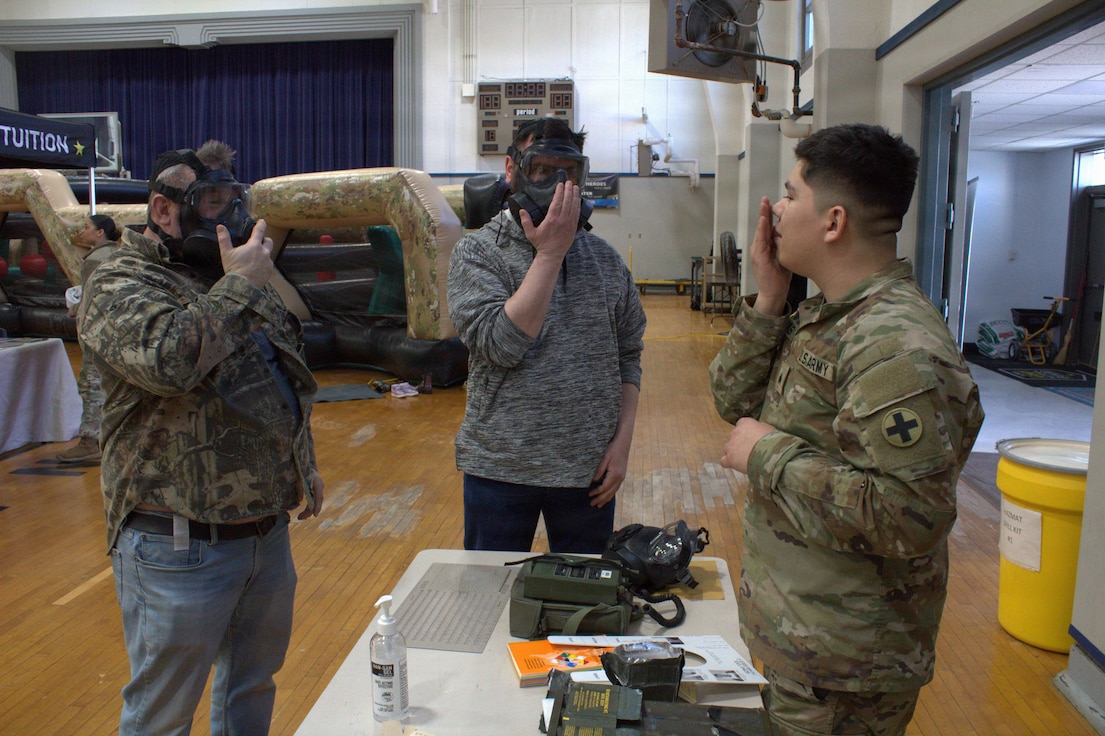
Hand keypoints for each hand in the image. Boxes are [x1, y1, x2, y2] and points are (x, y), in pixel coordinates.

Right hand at [218, 219, 272, 287]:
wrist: (242, 286)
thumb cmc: (234, 269)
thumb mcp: (226, 253)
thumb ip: (224, 239)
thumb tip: (220, 227)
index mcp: (254, 245)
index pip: (259, 231)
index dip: (261, 224)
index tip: (262, 221)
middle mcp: (264, 252)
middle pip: (269, 242)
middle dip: (265, 240)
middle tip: (260, 241)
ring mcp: (268, 262)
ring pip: (268, 254)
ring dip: (263, 254)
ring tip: (254, 259)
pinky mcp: (269, 272)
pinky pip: (268, 266)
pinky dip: (263, 265)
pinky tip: (256, 269)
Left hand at [297, 469, 323, 519]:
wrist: (305, 462)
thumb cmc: (301, 470)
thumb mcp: (299, 480)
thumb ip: (300, 490)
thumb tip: (299, 501)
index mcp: (317, 484)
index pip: (318, 497)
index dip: (317, 507)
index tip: (315, 515)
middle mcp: (320, 487)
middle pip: (316, 502)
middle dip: (309, 512)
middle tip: (299, 518)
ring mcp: (318, 489)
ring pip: (315, 502)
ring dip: (308, 510)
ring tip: (300, 518)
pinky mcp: (315, 490)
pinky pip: (313, 500)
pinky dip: (309, 506)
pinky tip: (303, 512)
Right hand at [519, 181, 580, 263]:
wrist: (552, 255)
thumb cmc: (541, 244)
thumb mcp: (530, 233)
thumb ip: (526, 221)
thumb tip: (521, 210)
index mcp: (551, 220)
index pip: (557, 202)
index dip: (559, 192)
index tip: (560, 184)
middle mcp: (562, 220)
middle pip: (567, 201)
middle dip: (568, 190)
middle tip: (569, 182)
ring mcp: (569, 224)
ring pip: (574, 206)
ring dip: (575, 196)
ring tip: (575, 187)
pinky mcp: (573, 228)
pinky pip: (577, 214)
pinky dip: (577, 205)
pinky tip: (578, 199)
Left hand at [589, 441, 628, 507]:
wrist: (624, 443)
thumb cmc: (613, 449)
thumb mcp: (605, 457)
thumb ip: (599, 470)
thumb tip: (594, 481)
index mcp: (615, 474)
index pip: (604, 487)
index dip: (597, 492)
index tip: (589, 494)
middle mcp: (620, 478)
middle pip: (609, 492)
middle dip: (601, 499)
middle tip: (592, 504)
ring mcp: (622, 477)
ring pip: (613, 492)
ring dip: (606, 499)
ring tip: (599, 505)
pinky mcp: (622, 476)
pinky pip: (616, 488)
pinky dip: (611, 494)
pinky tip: (607, 497)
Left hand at [720, 417, 776, 473]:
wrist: (771, 456)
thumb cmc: (774, 441)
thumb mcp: (770, 429)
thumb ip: (761, 427)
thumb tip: (759, 428)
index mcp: (745, 423)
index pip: (741, 424)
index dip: (746, 432)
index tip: (752, 438)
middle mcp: (735, 432)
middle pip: (734, 437)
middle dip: (740, 443)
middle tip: (751, 450)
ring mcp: (731, 446)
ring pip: (727, 448)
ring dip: (734, 452)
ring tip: (745, 459)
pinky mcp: (729, 459)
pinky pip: (723, 461)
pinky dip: (728, 463)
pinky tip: (736, 465)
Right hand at [749, 196, 790, 315]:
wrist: (775, 292)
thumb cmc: (780, 276)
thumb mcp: (785, 256)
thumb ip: (786, 245)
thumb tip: (796, 233)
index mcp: (765, 246)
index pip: (767, 227)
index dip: (768, 215)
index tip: (772, 203)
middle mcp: (759, 247)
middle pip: (762, 226)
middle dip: (763, 212)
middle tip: (765, 198)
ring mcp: (758, 252)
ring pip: (760, 231)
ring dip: (762, 217)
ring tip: (764, 205)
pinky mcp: (759, 258)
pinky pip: (761, 240)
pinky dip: (762, 230)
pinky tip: (765, 221)